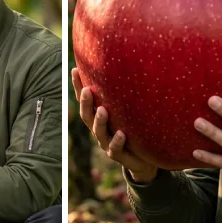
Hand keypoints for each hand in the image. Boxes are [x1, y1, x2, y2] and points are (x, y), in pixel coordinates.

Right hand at [72, 68, 157, 182]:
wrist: (145, 160)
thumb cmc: (136, 131)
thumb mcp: (129, 111)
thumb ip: (126, 94)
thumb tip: (132, 62)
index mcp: (98, 117)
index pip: (85, 100)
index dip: (78, 86)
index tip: (76, 70)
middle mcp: (100, 129)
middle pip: (87, 116)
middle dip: (86, 103)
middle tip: (88, 90)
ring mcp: (108, 143)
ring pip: (99, 132)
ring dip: (100, 121)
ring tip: (103, 110)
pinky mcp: (120, 156)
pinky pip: (116, 150)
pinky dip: (117, 142)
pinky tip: (122, 134)